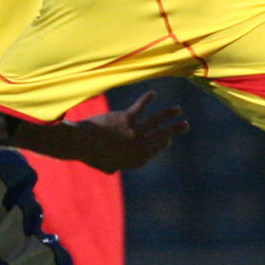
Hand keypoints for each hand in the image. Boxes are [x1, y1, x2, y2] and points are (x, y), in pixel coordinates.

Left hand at [68, 91, 187, 171]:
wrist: (79, 144)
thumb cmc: (89, 155)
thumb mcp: (104, 166)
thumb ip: (112, 167)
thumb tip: (112, 170)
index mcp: (136, 160)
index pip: (156, 150)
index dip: (162, 143)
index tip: (167, 138)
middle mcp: (139, 147)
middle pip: (162, 137)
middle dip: (175, 130)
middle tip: (185, 125)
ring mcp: (134, 133)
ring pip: (157, 121)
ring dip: (169, 114)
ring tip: (178, 109)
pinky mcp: (126, 119)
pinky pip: (140, 107)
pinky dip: (147, 99)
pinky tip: (152, 93)